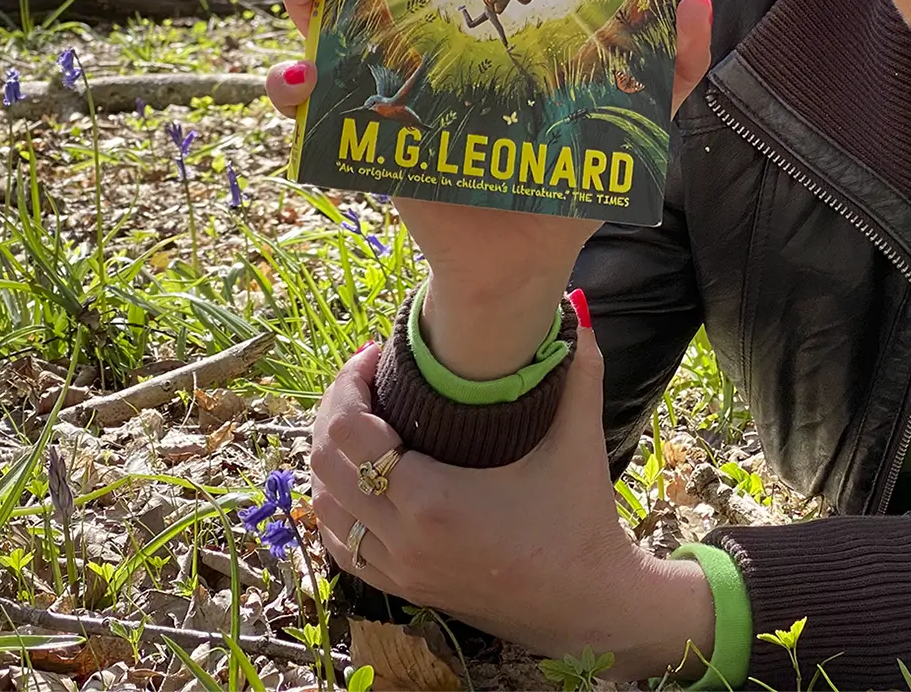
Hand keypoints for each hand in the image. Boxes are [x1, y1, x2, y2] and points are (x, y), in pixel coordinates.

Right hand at [266, 0, 713, 379]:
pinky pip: (310, 113)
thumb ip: (667, 65)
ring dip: (302, 0)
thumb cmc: (571, 170)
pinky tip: (298, 82)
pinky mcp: (364, 143)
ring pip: (320, 29)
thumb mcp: (629, 114)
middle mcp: (418, 45)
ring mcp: (382, 90)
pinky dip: (290, 92)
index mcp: (474, 23)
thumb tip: (695, 1)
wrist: (530, 259)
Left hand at [310, 334, 714, 675]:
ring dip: (330, 458)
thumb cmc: (580, 521)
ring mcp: (398, 569)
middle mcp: (402, 538)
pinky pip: (342, 545)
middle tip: (365, 377)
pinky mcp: (402, 588)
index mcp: (432, 500)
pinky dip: (337, 505)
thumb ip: (578, 370)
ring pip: (324, 507)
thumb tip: (575, 308)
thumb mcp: (580, 441)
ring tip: (359, 419)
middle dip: (334, 410)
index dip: (348, 384)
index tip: (375, 354)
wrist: (586, 603)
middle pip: (326, 464)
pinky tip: (361, 476)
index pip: (349, 432)